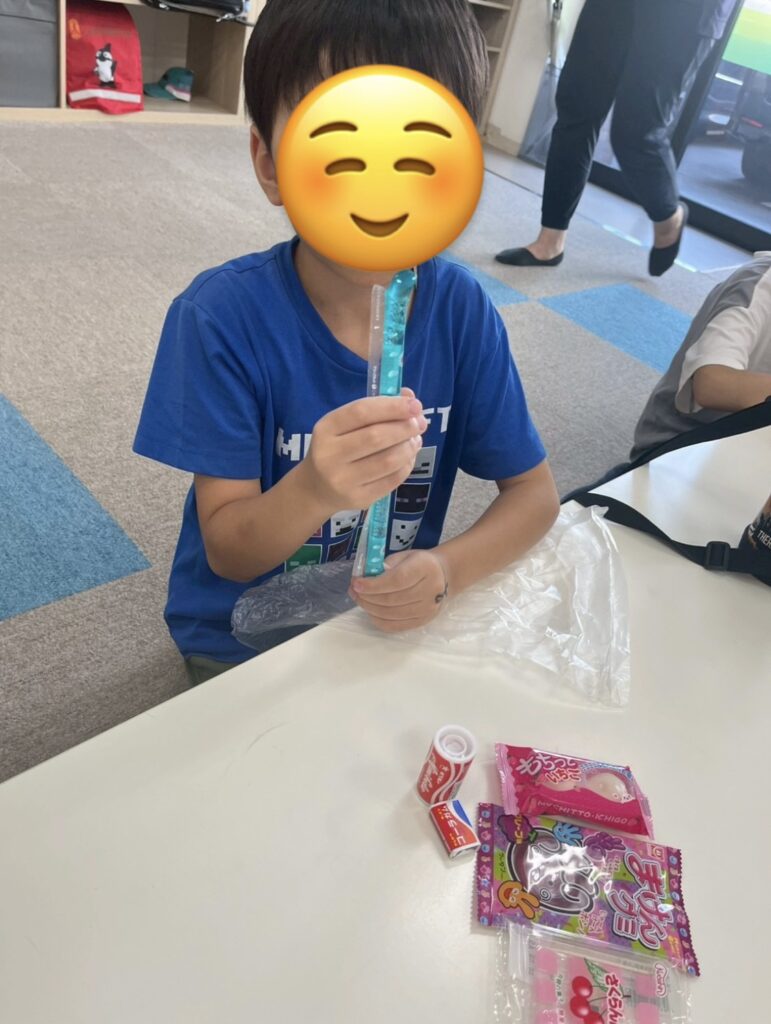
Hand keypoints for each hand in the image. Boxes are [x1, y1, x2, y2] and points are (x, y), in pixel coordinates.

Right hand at [302, 389, 426, 513]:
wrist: (317, 488)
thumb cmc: (337, 448)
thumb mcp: (346, 424)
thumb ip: (376, 409)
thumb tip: (410, 398)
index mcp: (326, 429)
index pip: (361, 412)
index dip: (392, 407)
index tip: (415, 404)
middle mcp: (330, 455)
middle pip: (376, 437)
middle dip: (405, 427)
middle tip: (420, 423)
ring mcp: (343, 480)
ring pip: (388, 460)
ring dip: (409, 447)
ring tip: (415, 439)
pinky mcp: (358, 498)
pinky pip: (392, 480)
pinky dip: (407, 465)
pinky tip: (408, 457)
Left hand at [350, 549, 448, 632]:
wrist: (442, 576)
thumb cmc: (418, 563)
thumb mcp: (404, 556)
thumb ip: (385, 565)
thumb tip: (364, 579)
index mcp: (425, 568)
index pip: (396, 580)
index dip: (374, 585)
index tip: (356, 583)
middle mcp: (430, 590)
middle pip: (391, 599)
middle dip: (367, 597)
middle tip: (354, 591)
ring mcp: (427, 609)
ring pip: (391, 614)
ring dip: (369, 608)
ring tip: (359, 599)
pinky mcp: (422, 621)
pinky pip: (394, 626)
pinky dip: (377, 619)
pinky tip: (370, 610)